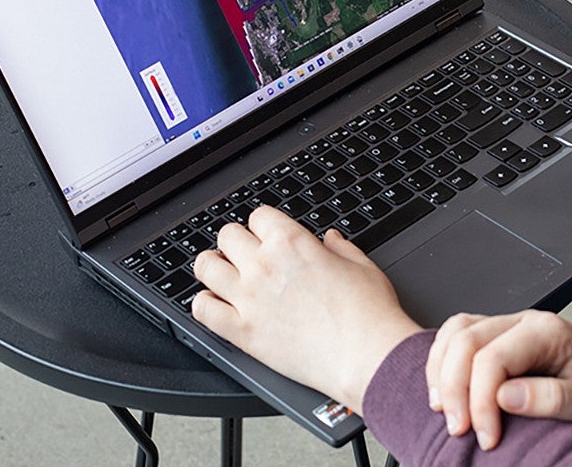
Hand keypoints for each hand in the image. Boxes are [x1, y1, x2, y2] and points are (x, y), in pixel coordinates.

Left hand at [191, 207, 422, 409]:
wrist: (367, 356)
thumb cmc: (369, 313)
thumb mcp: (362, 266)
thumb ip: (340, 248)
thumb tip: (330, 240)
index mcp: (292, 242)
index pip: (258, 215)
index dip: (264, 225)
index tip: (267, 236)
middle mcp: (264, 265)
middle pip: (226, 235)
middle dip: (236, 242)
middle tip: (244, 255)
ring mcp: (249, 298)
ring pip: (205, 267)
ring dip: (213, 267)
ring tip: (223, 275)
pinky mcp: (242, 332)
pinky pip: (202, 310)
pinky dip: (204, 305)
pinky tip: (217, 306)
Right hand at [425, 310, 571, 449]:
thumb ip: (557, 399)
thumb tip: (507, 397)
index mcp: (549, 331)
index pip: (494, 357)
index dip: (481, 400)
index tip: (487, 438)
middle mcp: (525, 321)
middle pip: (466, 341)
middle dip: (454, 389)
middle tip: (459, 432)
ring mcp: (510, 326)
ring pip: (455, 333)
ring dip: (442, 373)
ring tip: (445, 412)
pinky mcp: (500, 339)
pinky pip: (457, 338)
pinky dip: (442, 363)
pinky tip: (444, 392)